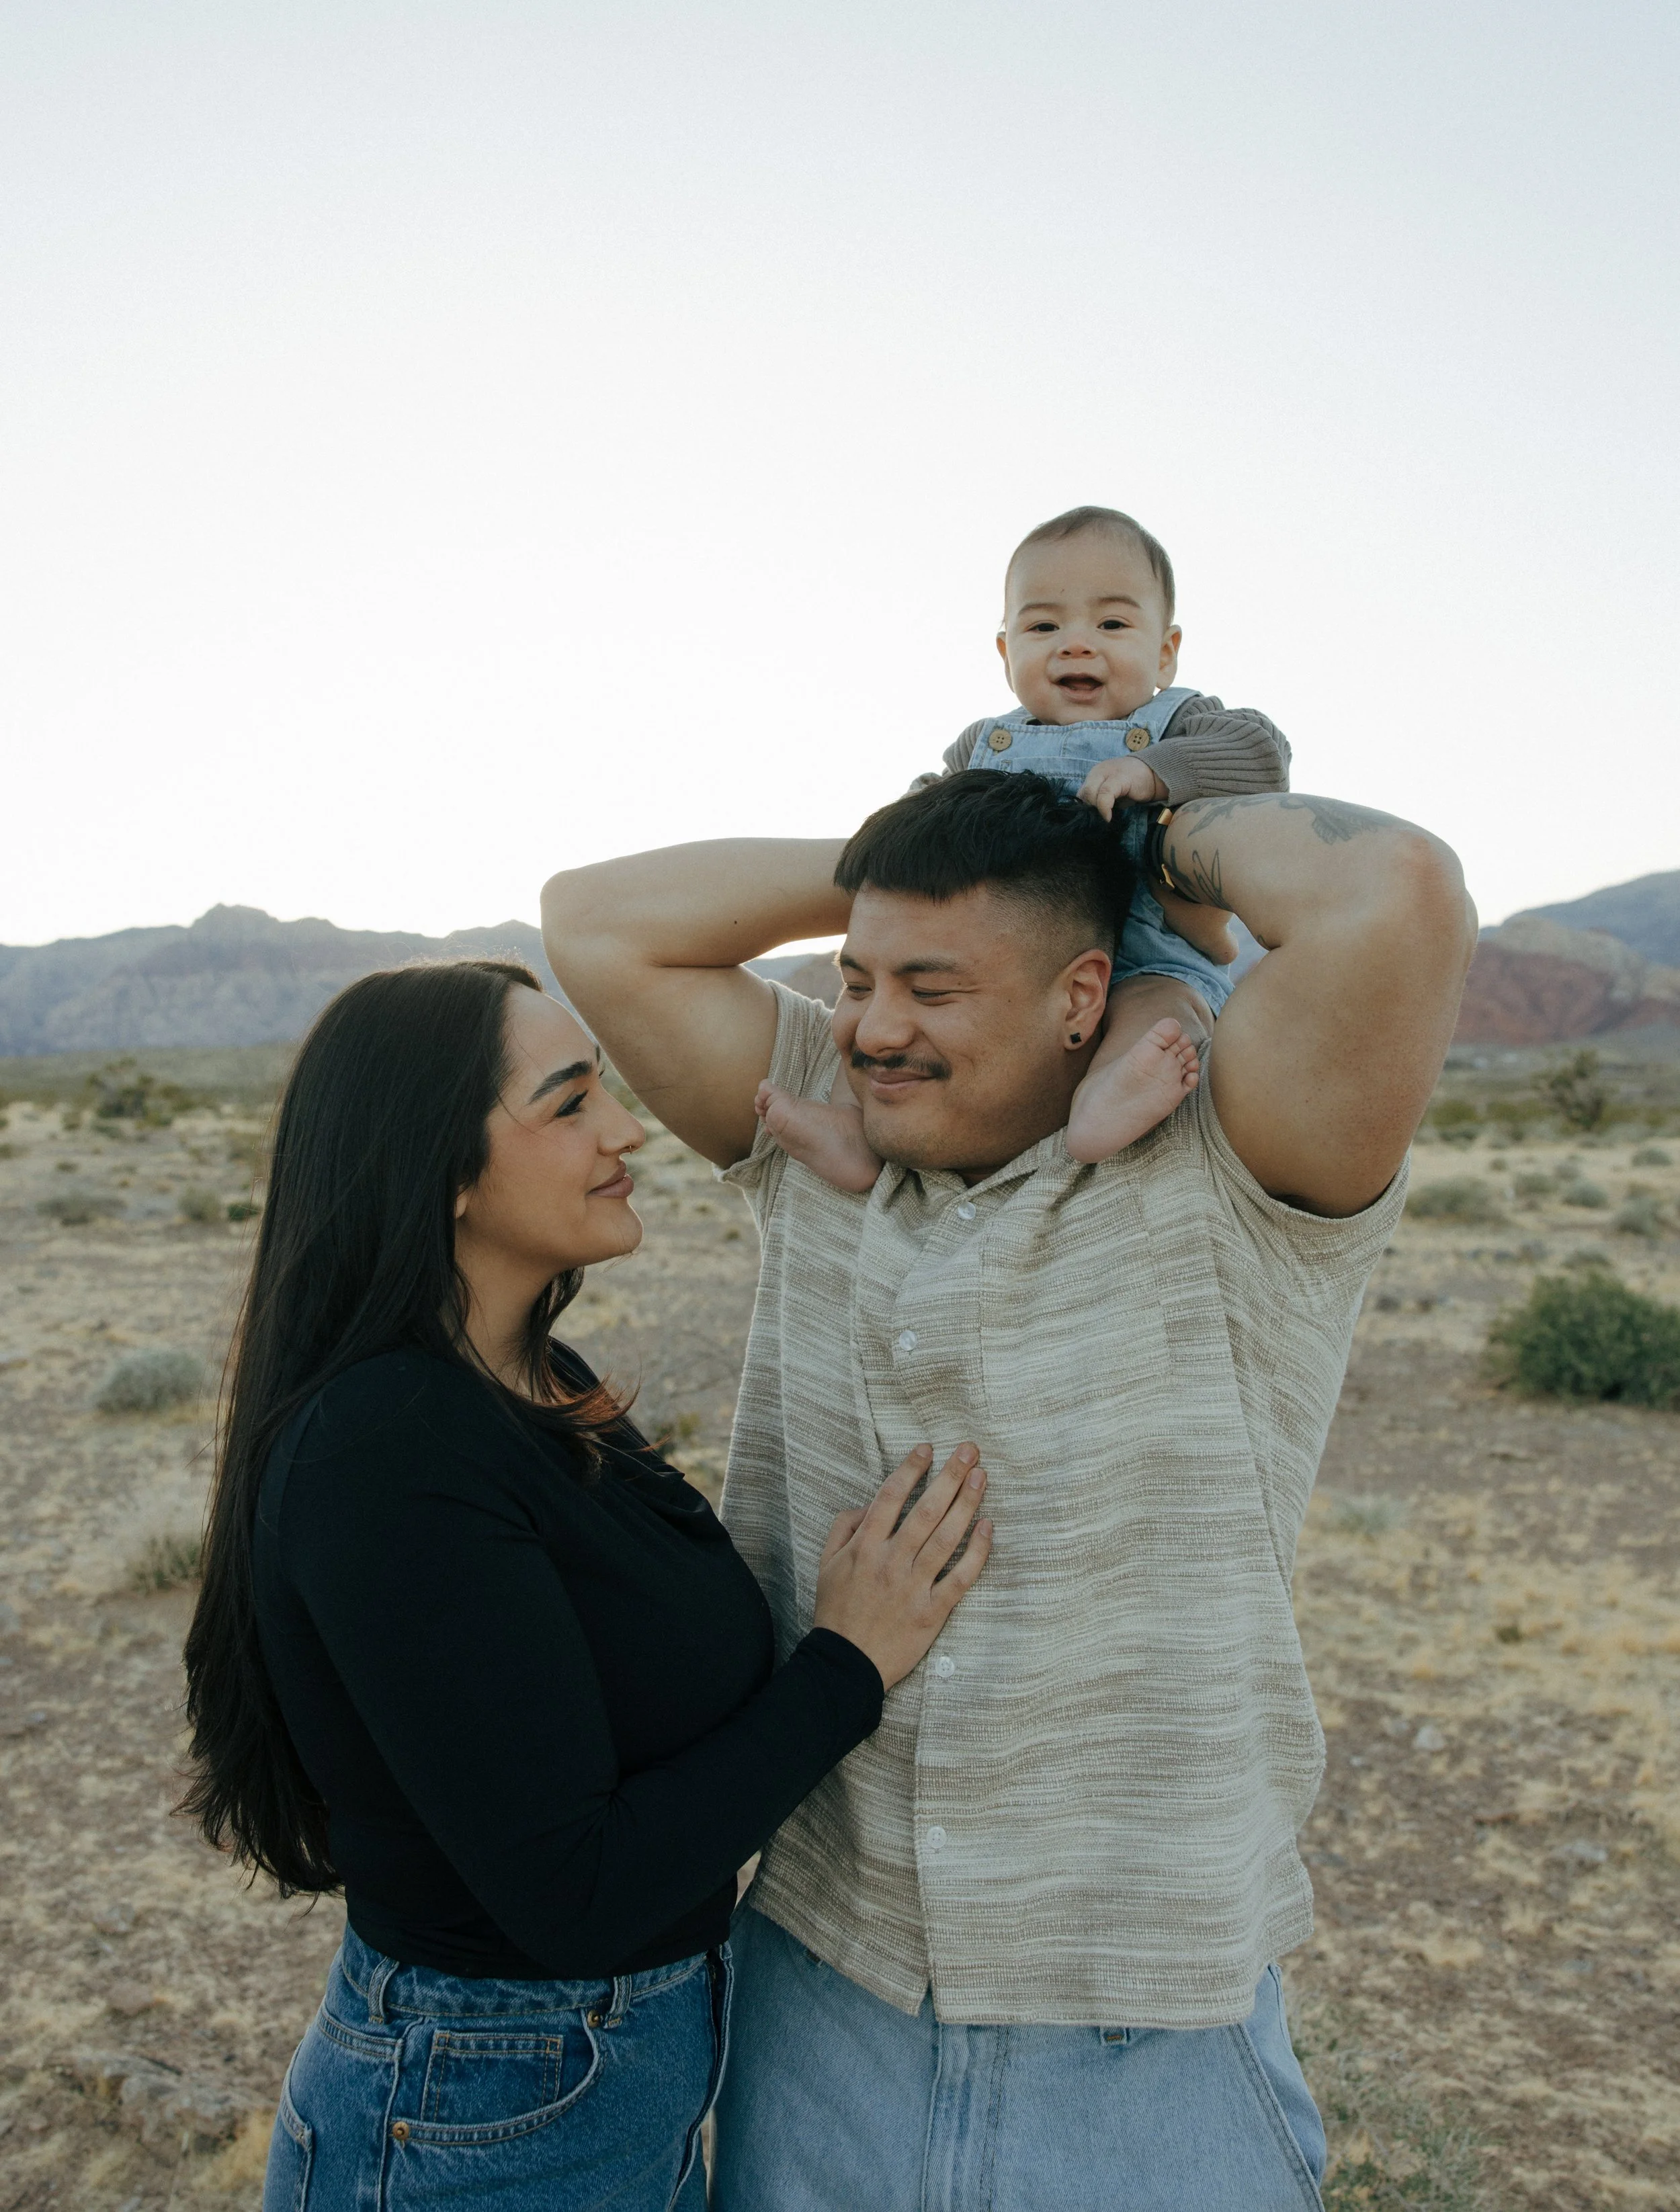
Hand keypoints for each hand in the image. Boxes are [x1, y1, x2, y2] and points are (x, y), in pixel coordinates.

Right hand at [812, 1444, 991, 1689]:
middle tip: (969, 1450)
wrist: (846, 1664)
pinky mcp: (932, 1611)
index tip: (928, 1448)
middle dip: (949, 1476)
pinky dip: (977, 1552)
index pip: (890, 1497)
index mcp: (864, 1547)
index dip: (910, 1469)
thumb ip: (844, 1528)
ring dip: (966, 1504)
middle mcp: (890, 1561)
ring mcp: (913, 1586)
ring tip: (981, 1478)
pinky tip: (987, 1527)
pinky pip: (960, 1577)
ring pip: (946, 1538)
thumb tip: (868, 1504)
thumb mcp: (826, 1564)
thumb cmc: (836, 1612)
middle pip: (925, 1510)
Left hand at [1077, 755, 1165, 818]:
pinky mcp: (1119, 777)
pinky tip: (1108, 817)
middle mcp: (1098, 771)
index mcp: (1095, 775)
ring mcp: (1107, 772)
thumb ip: (1101, 800)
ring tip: (1104, 818)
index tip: (1092, 820)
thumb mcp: (1114, 793)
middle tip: (1099, 819)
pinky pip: (1104, 794)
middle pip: (1083, 793)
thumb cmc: (1134, 785)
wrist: (1155, 774)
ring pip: (1090, 793)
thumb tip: (1091, 816)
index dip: (1084, 809)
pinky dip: (1104, 808)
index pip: (1081, 794)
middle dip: (1089, 809)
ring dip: (1095, 809)